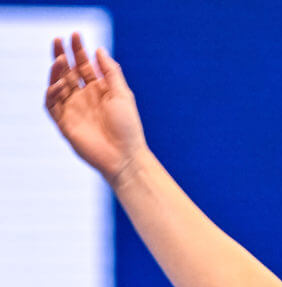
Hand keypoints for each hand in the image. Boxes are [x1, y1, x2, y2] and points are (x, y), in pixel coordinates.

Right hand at [45, 33, 147, 184]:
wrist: (125, 156)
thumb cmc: (128, 127)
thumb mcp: (122, 94)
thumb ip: (111, 73)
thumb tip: (99, 50)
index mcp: (99, 90)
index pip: (84, 65)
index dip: (79, 50)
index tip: (76, 34)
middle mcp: (84, 98)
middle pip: (68, 72)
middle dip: (62, 55)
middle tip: (59, 40)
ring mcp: (73, 109)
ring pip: (58, 85)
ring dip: (56, 71)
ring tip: (61, 59)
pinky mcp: (64, 123)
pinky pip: (52, 105)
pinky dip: (53, 93)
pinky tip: (59, 85)